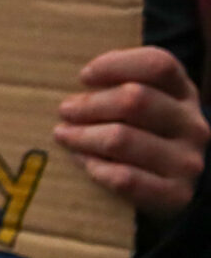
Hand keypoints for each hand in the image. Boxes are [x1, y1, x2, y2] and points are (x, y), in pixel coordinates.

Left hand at [56, 46, 209, 218]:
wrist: (169, 187)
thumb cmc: (142, 134)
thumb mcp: (141, 105)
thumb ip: (117, 86)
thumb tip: (76, 86)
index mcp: (184, 93)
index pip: (158, 65)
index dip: (116, 65)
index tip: (84, 77)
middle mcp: (192, 124)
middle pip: (135, 100)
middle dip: (90, 104)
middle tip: (65, 111)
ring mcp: (187, 160)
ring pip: (122, 139)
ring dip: (83, 136)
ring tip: (64, 135)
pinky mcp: (176, 193)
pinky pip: (124, 178)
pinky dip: (96, 168)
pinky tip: (84, 162)